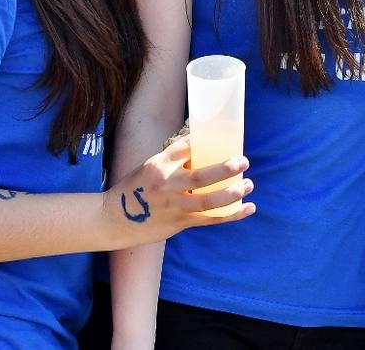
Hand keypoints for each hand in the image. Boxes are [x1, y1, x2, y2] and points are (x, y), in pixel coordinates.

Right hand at [104, 137, 253, 246]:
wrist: (115, 221)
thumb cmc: (137, 189)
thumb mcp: (150, 167)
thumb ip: (175, 159)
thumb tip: (203, 146)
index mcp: (158, 166)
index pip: (184, 148)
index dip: (204, 142)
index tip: (225, 141)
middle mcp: (166, 185)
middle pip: (200, 177)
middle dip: (225, 169)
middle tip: (243, 161)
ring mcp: (173, 206)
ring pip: (208, 201)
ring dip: (232, 194)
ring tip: (249, 184)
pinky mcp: (179, 223)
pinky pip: (210, 219)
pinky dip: (231, 215)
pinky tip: (248, 208)